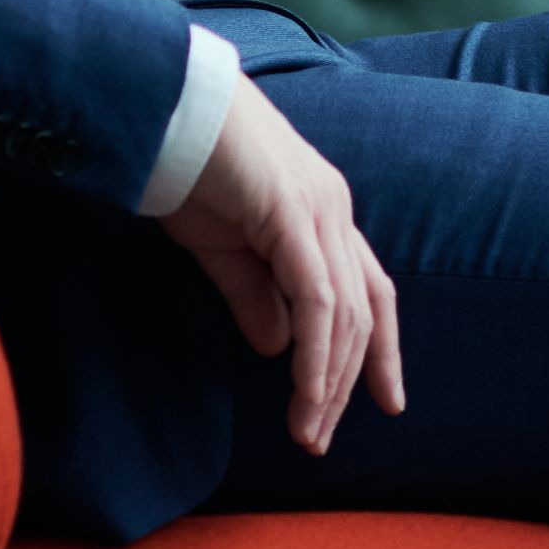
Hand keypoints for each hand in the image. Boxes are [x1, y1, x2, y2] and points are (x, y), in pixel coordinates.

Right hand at [160, 74, 405, 456]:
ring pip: (346, 314)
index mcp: (325, 213)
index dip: (381, 349)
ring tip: (307, 431)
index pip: (371, 291)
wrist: (164, 110)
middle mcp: (336, 210)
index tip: (384, 401)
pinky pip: (318, 301)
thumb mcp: (222, 248)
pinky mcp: (294, 216)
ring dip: (328, 381)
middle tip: (321, 437)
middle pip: (365, 311)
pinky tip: (305, 393)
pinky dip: (315, 355)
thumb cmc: (188, 169)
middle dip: (348, 382)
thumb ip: (254, 295)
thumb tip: (278, 348)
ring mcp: (321, 210)